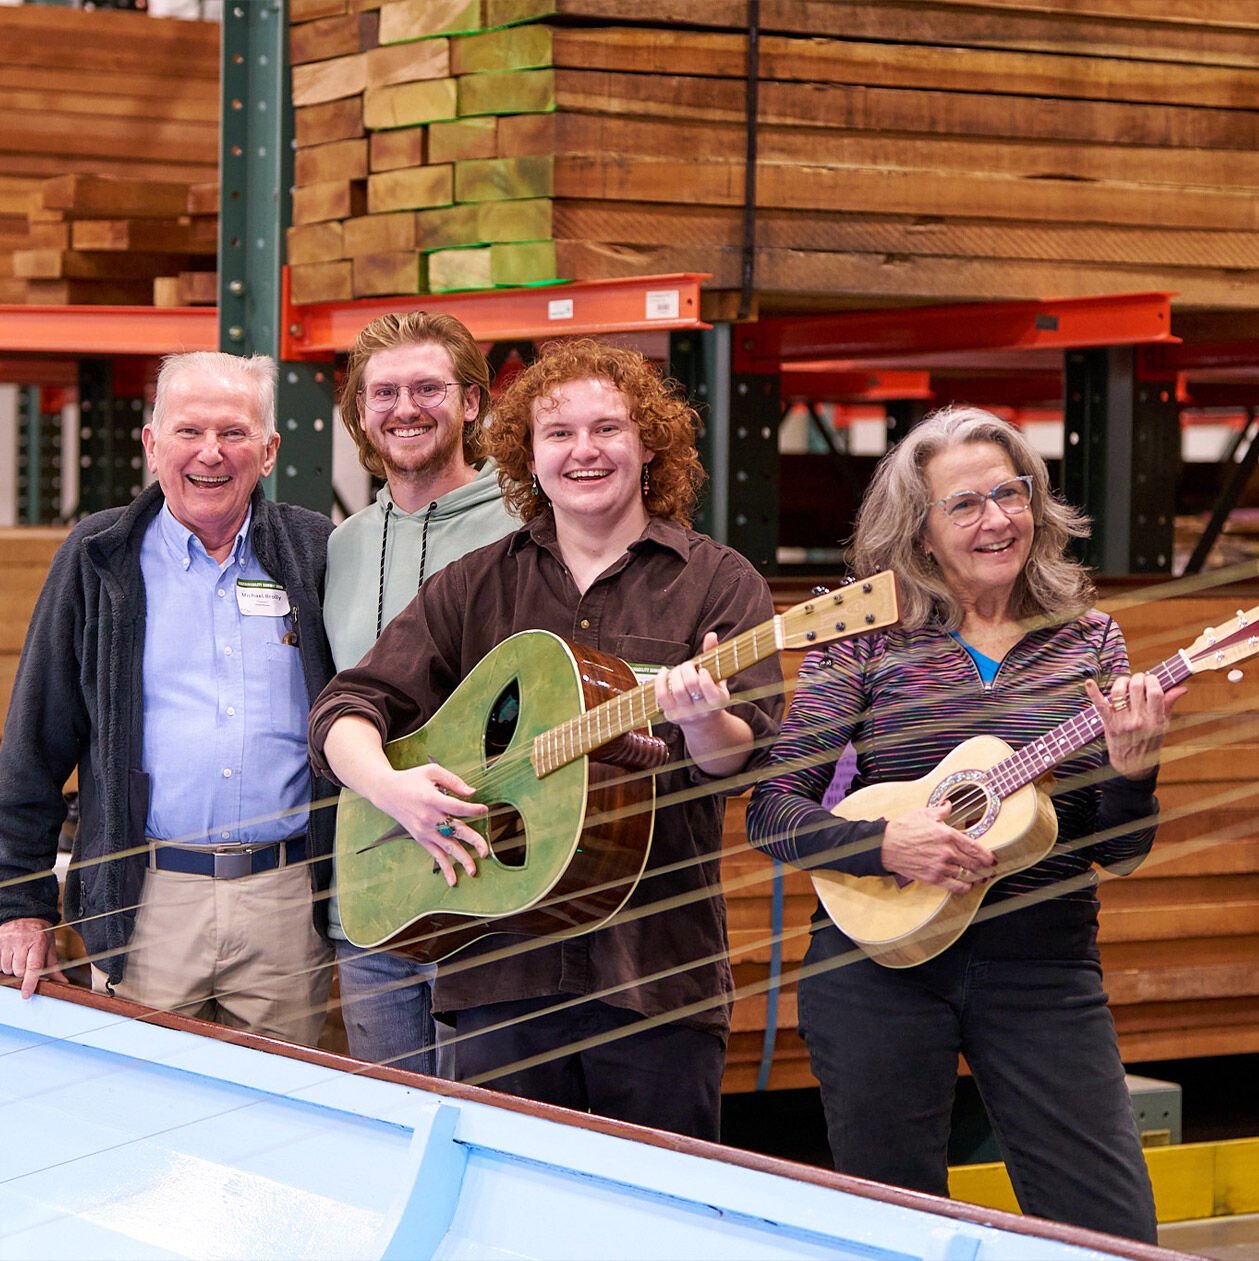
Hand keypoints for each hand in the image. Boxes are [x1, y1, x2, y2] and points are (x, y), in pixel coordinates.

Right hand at [0, 917, 66, 998]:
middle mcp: (22, 942)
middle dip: (23, 973)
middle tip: (27, 964)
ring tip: (19, 958)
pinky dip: (3, 964)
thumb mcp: (49, 945)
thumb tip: (62, 981)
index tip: (26, 994)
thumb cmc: (40, 932)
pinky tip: (10, 957)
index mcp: (39, 942)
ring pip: (7, 968)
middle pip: (18, 971)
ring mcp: (8, 942)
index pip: (33, 967)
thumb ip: (53, 965)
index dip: (29, 983)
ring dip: (12, 968)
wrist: (25, 914)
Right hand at [371, 761, 489, 887]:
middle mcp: (429, 817)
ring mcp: (424, 830)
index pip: (456, 807)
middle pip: (454, 831)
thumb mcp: (432, 772)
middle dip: (472, 841)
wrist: (387, 792)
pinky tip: (453, 880)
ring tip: (474, 870)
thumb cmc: (412, 779)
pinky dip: (444, 867)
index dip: (472, 810)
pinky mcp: (421, 838)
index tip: (485, 810)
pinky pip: (435, 854)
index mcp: (432, 799)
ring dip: (461, 859)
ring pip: (447, 847)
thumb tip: (472, 793)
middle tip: (485, 851)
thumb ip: (453, 781)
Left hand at [655, 632, 728, 730]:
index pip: (708, 688)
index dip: (703, 676)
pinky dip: (660, 681)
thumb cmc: (711, 693)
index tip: (702, 669)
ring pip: (676, 690)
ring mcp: (686, 714)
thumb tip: (711, 635)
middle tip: (688, 666)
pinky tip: (664, 672)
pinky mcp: (671, 715)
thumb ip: (713, 656)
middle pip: (690, 685)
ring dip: (675, 674)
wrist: (704, 722)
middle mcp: (702, 710)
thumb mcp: (718, 677)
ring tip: (678, 670)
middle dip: (687, 669)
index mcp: (718, 701)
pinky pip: (662, 696)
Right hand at [881, 804, 997, 892]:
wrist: (885, 845)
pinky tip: (967, 886)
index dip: (987, 855)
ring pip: (966, 875)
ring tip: (981, 878)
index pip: (975, 847)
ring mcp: (940, 866)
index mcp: (948, 835)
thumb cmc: (903, 828)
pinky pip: (955, 886)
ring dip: (976, 877)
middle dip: (985, 867)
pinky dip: (964, 887)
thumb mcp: (923, 814)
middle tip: (991, 869)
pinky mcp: (933, 878)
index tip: (992, 859)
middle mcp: (947, 852)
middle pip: (973, 863)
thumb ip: (941, 811)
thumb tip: (949, 805)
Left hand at [1085, 673, 1185, 779]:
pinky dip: (1093, 692)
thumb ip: (1169, 705)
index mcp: (1155, 720)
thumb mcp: (1163, 726)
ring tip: (1125, 682)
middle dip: (1138, 677)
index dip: (1153, 680)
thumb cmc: (1149, 743)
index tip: (1151, 679)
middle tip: (1139, 679)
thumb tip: (1182, 688)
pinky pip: (1099, 705)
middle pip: (1136, 687)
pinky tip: (1089, 683)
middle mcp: (1138, 720)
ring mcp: (1122, 721)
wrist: (1132, 765)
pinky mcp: (1108, 723)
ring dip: (1122, 681)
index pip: (1155, 692)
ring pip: (1119, 692)